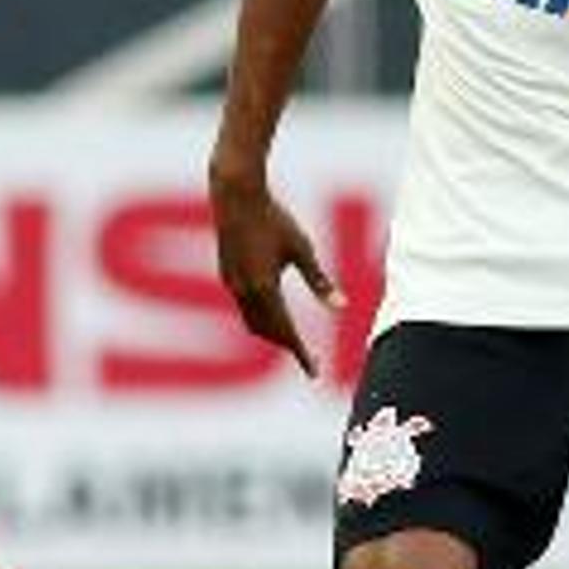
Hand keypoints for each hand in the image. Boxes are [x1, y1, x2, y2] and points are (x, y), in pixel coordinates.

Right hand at [212, 167, 341, 376]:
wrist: (234, 196)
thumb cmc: (274, 218)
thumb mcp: (303, 249)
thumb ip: (320, 281)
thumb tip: (342, 307)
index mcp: (264, 288)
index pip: (286, 331)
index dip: (301, 354)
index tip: (314, 372)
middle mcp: (244, 291)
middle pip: (267, 332)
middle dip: (287, 346)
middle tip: (307, 359)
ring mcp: (231, 283)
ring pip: (251, 321)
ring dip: (272, 333)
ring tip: (291, 341)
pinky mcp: (226, 274)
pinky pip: (244, 307)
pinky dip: (260, 317)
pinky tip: (272, 313)